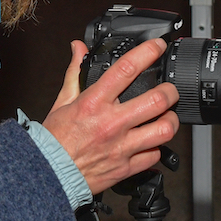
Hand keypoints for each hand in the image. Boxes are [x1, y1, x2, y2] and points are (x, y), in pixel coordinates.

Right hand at [42, 38, 179, 193]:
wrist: (50, 174)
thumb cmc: (55, 140)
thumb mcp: (63, 101)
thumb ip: (75, 72)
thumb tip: (78, 48)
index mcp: (94, 103)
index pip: (126, 69)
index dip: (148, 52)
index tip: (157, 47)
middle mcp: (112, 123)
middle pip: (158, 100)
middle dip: (170, 91)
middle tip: (169, 90)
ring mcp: (122, 146)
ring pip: (164, 129)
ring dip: (170, 121)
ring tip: (166, 117)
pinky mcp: (127, 167)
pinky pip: (155, 155)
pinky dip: (156, 148)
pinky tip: (150, 142)